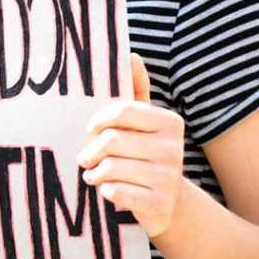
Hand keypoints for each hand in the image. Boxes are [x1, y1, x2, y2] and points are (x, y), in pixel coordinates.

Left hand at [76, 54, 186, 237]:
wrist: (167, 204)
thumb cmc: (144, 155)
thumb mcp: (142, 124)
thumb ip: (135, 91)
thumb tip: (131, 54)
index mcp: (169, 122)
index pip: (122, 110)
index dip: (97, 120)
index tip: (90, 129)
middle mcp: (174, 147)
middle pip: (111, 141)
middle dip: (90, 152)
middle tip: (85, 159)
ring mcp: (169, 176)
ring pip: (109, 167)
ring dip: (94, 174)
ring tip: (94, 175)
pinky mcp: (159, 203)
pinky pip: (116, 191)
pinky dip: (105, 191)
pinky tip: (108, 190)